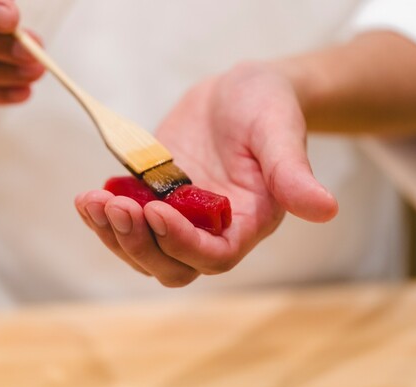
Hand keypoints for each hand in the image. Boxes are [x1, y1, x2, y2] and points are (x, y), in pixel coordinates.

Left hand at [75, 63, 337, 286]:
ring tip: (91, 203)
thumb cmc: (269, 108)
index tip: (154, 211)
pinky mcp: (156, 198)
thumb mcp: (281, 133)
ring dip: (114, 235)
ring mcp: (181, 217)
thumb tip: (327, 209)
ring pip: (143, 252)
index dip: (181, 243)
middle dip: (138, 244)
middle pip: (172, 266)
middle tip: (115, 208)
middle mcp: (213, 229)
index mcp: (247, 223)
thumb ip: (294, 173)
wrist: (241, 92)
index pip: (213, 256)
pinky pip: (128, 224)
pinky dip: (104, 218)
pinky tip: (88, 198)